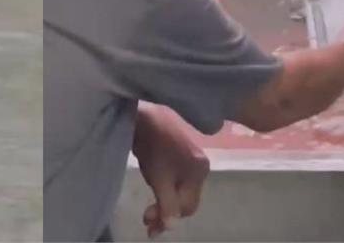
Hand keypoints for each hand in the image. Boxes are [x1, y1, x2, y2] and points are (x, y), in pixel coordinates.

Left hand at [133, 104, 208, 238]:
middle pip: (186, 199)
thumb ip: (167, 205)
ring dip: (164, 201)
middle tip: (146, 219)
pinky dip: (165, 187)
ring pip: (180, 189)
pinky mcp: (179, 152)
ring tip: (148, 208)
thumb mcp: (160, 181)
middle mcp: (200, 166)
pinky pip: (176, 178)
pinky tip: (155, 187)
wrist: (143, 117)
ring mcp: (191, 158)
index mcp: (200, 173)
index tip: (149, 226)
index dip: (169, 219)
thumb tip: (172, 227)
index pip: (188, 207)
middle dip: (167, 211)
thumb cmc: (153, 148)